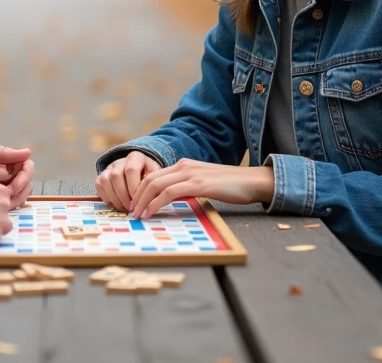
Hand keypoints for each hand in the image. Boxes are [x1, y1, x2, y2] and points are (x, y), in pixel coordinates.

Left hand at [0, 138, 33, 208]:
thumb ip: (2, 152)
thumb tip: (28, 152)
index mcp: (3, 161)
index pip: (25, 166)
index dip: (25, 172)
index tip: (15, 177)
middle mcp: (3, 176)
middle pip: (26, 182)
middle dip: (22, 186)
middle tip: (9, 190)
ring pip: (19, 196)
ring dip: (16, 197)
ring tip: (3, 199)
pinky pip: (6, 207)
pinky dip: (7, 208)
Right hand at [94, 151, 161, 211]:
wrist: (140, 170)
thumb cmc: (149, 175)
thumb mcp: (155, 176)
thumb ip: (153, 185)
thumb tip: (150, 200)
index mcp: (136, 157)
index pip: (131, 170)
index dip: (133, 188)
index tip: (138, 202)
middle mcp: (120, 161)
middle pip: (116, 176)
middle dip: (123, 196)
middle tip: (130, 208)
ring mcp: (110, 167)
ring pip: (105, 181)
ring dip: (114, 198)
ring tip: (123, 208)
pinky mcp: (102, 175)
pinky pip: (99, 185)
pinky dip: (106, 197)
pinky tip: (116, 204)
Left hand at [130, 160, 274, 219]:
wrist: (252, 181)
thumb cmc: (230, 186)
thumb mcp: (203, 184)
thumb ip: (187, 187)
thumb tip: (171, 200)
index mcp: (184, 165)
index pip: (154, 176)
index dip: (140, 191)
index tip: (134, 205)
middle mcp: (184, 166)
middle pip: (150, 179)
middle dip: (136, 196)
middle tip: (129, 212)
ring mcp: (191, 174)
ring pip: (156, 184)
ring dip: (142, 201)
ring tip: (136, 215)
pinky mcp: (198, 184)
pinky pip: (169, 192)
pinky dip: (156, 203)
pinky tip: (150, 213)